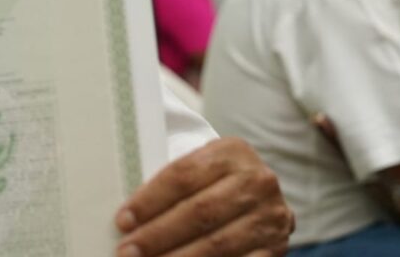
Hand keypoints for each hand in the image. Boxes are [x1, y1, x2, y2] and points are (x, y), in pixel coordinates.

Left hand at [115, 137, 293, 255]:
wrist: (258, 193)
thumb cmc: (212, 180)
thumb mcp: (199, 167)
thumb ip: (169, 185)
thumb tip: (127, 218)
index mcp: (231, 152)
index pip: (182, 176)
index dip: (149, 200)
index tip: (123, 221)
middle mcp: (257, 181)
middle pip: (199, 212)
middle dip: (157, 235)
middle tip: (127, 251)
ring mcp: (270, 216)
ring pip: (217, 243)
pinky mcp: (276, 247)